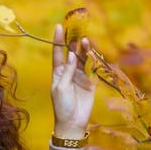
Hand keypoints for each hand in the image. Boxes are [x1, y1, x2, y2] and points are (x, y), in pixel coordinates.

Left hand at [50, 23, 95, 138]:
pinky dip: (93, 60)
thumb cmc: (62, 106)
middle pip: (71, 52)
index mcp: (58, 72)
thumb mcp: (61, 88)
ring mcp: (80, 76)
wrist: (73, 122)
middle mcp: (69, 72)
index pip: (57, 53)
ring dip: (84, 49)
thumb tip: (71, 54)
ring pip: (83, 59)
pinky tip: (93, 52)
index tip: (58, 26)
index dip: (58, 40)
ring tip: (85, 39)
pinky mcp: (90, 82)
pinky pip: (92, 68)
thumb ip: (67, 71)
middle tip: (76, 28)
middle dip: (73, 41)